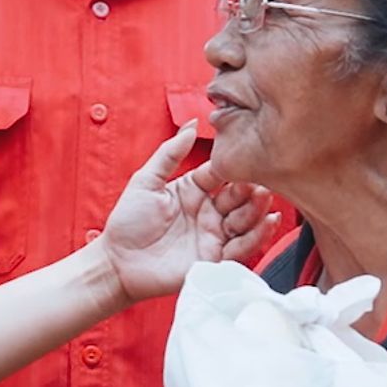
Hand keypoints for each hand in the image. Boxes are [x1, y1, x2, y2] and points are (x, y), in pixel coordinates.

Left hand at [98, 125, 281, 304]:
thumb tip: (193, 124)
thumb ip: (169, 153)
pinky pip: (242, 247)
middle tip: (261, 181)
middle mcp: (209, 211)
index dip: (235, 168)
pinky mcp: (215, 258)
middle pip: (239, 197)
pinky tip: (268, 222)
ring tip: (264, 198)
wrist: (118, 262)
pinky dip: (258, 235)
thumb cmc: (128, 221)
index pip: (223, 174)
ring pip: (245, 220)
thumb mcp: (146, 181)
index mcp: (195, 190)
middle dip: (252, 189)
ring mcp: (214, 235)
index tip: (249, 156)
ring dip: (258, 209)